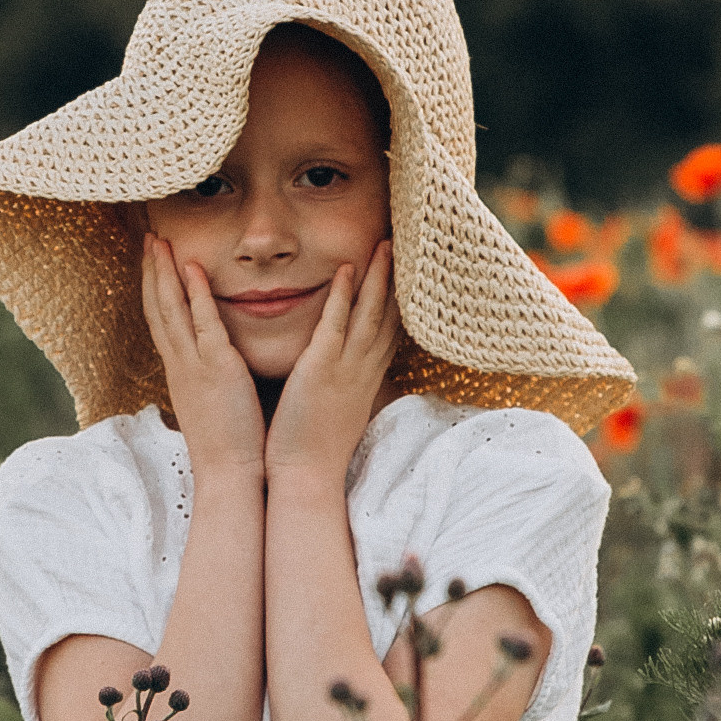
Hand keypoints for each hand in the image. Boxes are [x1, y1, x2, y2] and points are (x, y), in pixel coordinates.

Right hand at [141, 233, 266, 481]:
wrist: (229, 474)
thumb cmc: (227, 445)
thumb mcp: (210, 404)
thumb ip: (209, 380)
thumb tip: (213, 368)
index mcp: (179, 372)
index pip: (161, 322)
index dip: (154, 291)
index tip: (152, 264)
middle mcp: (179, 364)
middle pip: (157, 309)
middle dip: (151, 273)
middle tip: (148, 240)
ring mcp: (193, 365)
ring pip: (170, 310)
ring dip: (164, 273)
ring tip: (158, 242)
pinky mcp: (216, 368)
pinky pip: (202, 323)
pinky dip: (196, 294)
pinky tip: (192, 268)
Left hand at [263, 241, 398, 492]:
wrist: (306, 477)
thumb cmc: (317, 446)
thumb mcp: (340, 408)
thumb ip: (345, 385)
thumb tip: (347, 373)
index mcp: (368, 378)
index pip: (393, 331)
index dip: (404, 300)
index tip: (413, 273)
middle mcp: (364, 370)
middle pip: (391, 316)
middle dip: (401, 279)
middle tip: (411, 245)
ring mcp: (346, 369)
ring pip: (370, 314)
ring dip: (379, 277)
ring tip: (386, 243)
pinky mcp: (320, 370)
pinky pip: (335, 325)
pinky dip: (343, 297)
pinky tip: (347, 269)